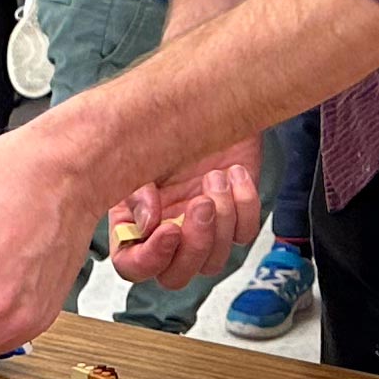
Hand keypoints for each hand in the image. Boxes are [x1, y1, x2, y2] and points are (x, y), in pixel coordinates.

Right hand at [108, 141, 261, 292]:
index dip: (151, 259)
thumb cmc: (167, 127)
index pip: (133, 266)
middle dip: (195, 246)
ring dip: (221, 220)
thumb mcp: (142, 155)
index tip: (171, 229)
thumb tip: (149, 226)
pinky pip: (244, 233)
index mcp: (135, 224)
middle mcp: (167, 235)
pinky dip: (245, 205)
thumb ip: (137, 193)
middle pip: (177, 276)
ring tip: (216, 176)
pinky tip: (235, 173)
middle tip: (202, 203)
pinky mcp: (235, 219)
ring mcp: (203, 231)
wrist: (209, 102)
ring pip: (214, 260)